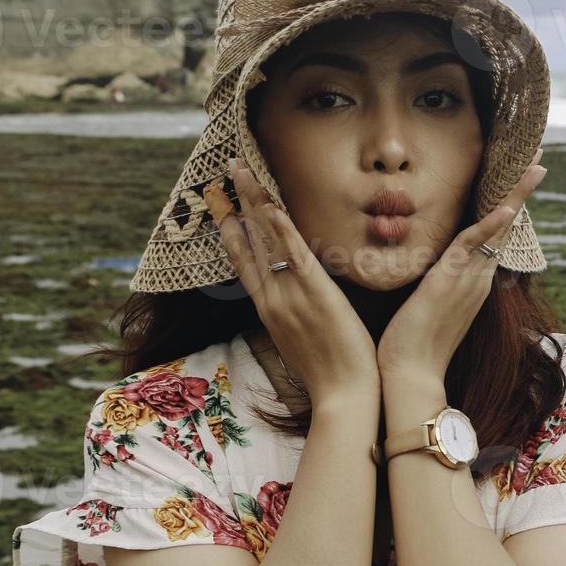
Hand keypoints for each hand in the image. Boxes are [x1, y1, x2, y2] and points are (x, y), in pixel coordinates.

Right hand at [205, 156, 379, 407]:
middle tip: (228, 168)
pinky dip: (282, 229)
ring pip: (266, 239)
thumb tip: (292, 300)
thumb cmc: (329, 374)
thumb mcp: (300, 341)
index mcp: (268, 308)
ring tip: (242, 169)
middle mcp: (272, 297)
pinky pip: (295, 255)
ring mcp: (290, 295)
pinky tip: (271, 205)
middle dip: (237, 201)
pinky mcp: (315, 294)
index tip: (223, 203)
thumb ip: (292, 315)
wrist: (343, 396)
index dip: (232, 228)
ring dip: (254, 200)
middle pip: (248, 240)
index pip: (244, 259)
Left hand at [376, 148, 547, 385]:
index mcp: (473, 282)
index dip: (507, 207)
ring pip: (498, 228)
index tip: (517, 182)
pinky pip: (473, 246)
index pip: (495, 236)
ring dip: (516, 195)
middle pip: (506, 226)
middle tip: (539, 159)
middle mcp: (478, 278)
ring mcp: (469, 279)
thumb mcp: (428, 309)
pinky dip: (491, 226)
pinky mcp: (451, 281)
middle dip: (521, 191)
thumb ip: (436, 288)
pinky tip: (506, 207)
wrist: (411, 377)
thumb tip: (431, 275)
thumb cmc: (412, 348)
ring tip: (535, 165)